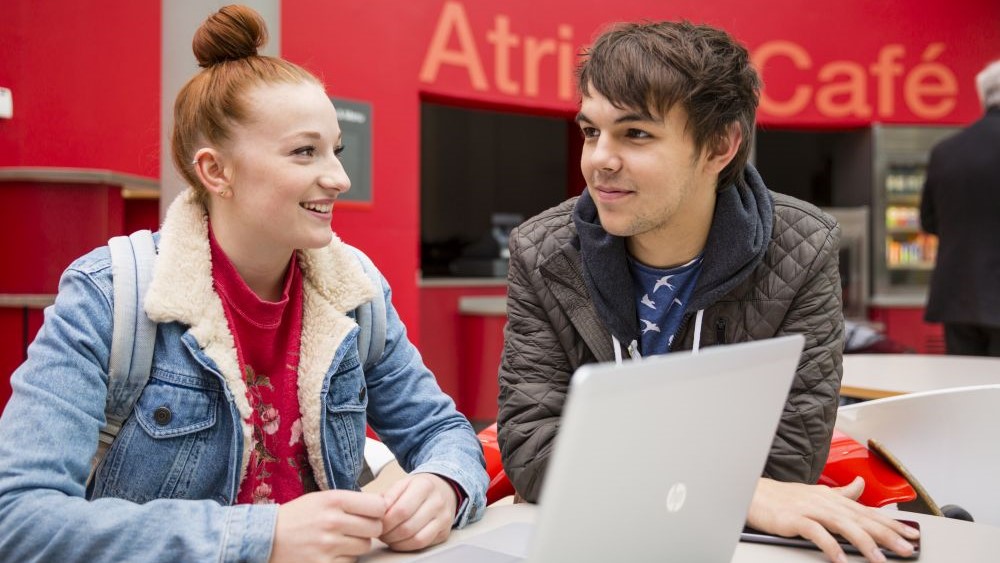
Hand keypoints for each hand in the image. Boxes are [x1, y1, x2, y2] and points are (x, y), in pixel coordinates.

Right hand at [270, 490, 385, 562]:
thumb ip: (349, 502)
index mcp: (333, 500)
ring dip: (357, 545)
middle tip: (356, 529)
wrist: (266, 538)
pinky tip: (331, 553)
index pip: (378, 506)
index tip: (371, 514)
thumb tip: (382, 506)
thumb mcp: (321, 499)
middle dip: (370, 529)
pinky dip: (345, 559)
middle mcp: (332, 521)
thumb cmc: (297, 516)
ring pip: (365, 546)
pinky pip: (350, 562)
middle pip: (375, 528)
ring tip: (341, 540)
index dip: (378, 511)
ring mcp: (327, 545)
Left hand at [379, 473, 458, 550]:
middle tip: (381, 533)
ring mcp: (443, 518)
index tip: (377, 524)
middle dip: (389, 534)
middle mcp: (437, 502)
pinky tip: (399, 541)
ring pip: (416, 539)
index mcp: (424, 486)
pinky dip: (407, 546)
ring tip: (389, 537)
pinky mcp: (444, 532)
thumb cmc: (418, 488)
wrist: (443, 489)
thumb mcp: (402, 484)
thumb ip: (388, 497)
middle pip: (407, 527)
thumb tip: (376, 512)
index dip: (385, 521)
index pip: (401, 510)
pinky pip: (423, 544)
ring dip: (397, 542)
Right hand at [747, 477, 919, 562]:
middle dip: (888, 535)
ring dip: (865, 544)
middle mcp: (826, 502)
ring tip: (881, 560)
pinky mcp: (795, 518)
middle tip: (907, 548)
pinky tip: (841, 559)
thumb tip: (860, 486)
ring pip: (845, 526)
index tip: (911, 535)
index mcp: (834, 498)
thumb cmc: (784, 497)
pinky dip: (831, 546)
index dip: (892, 523)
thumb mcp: (817, 493)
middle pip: (862, 519)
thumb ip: (842, 493)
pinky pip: (817, 533)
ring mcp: (811, 509)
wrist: (754, 494)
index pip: (869, 512)